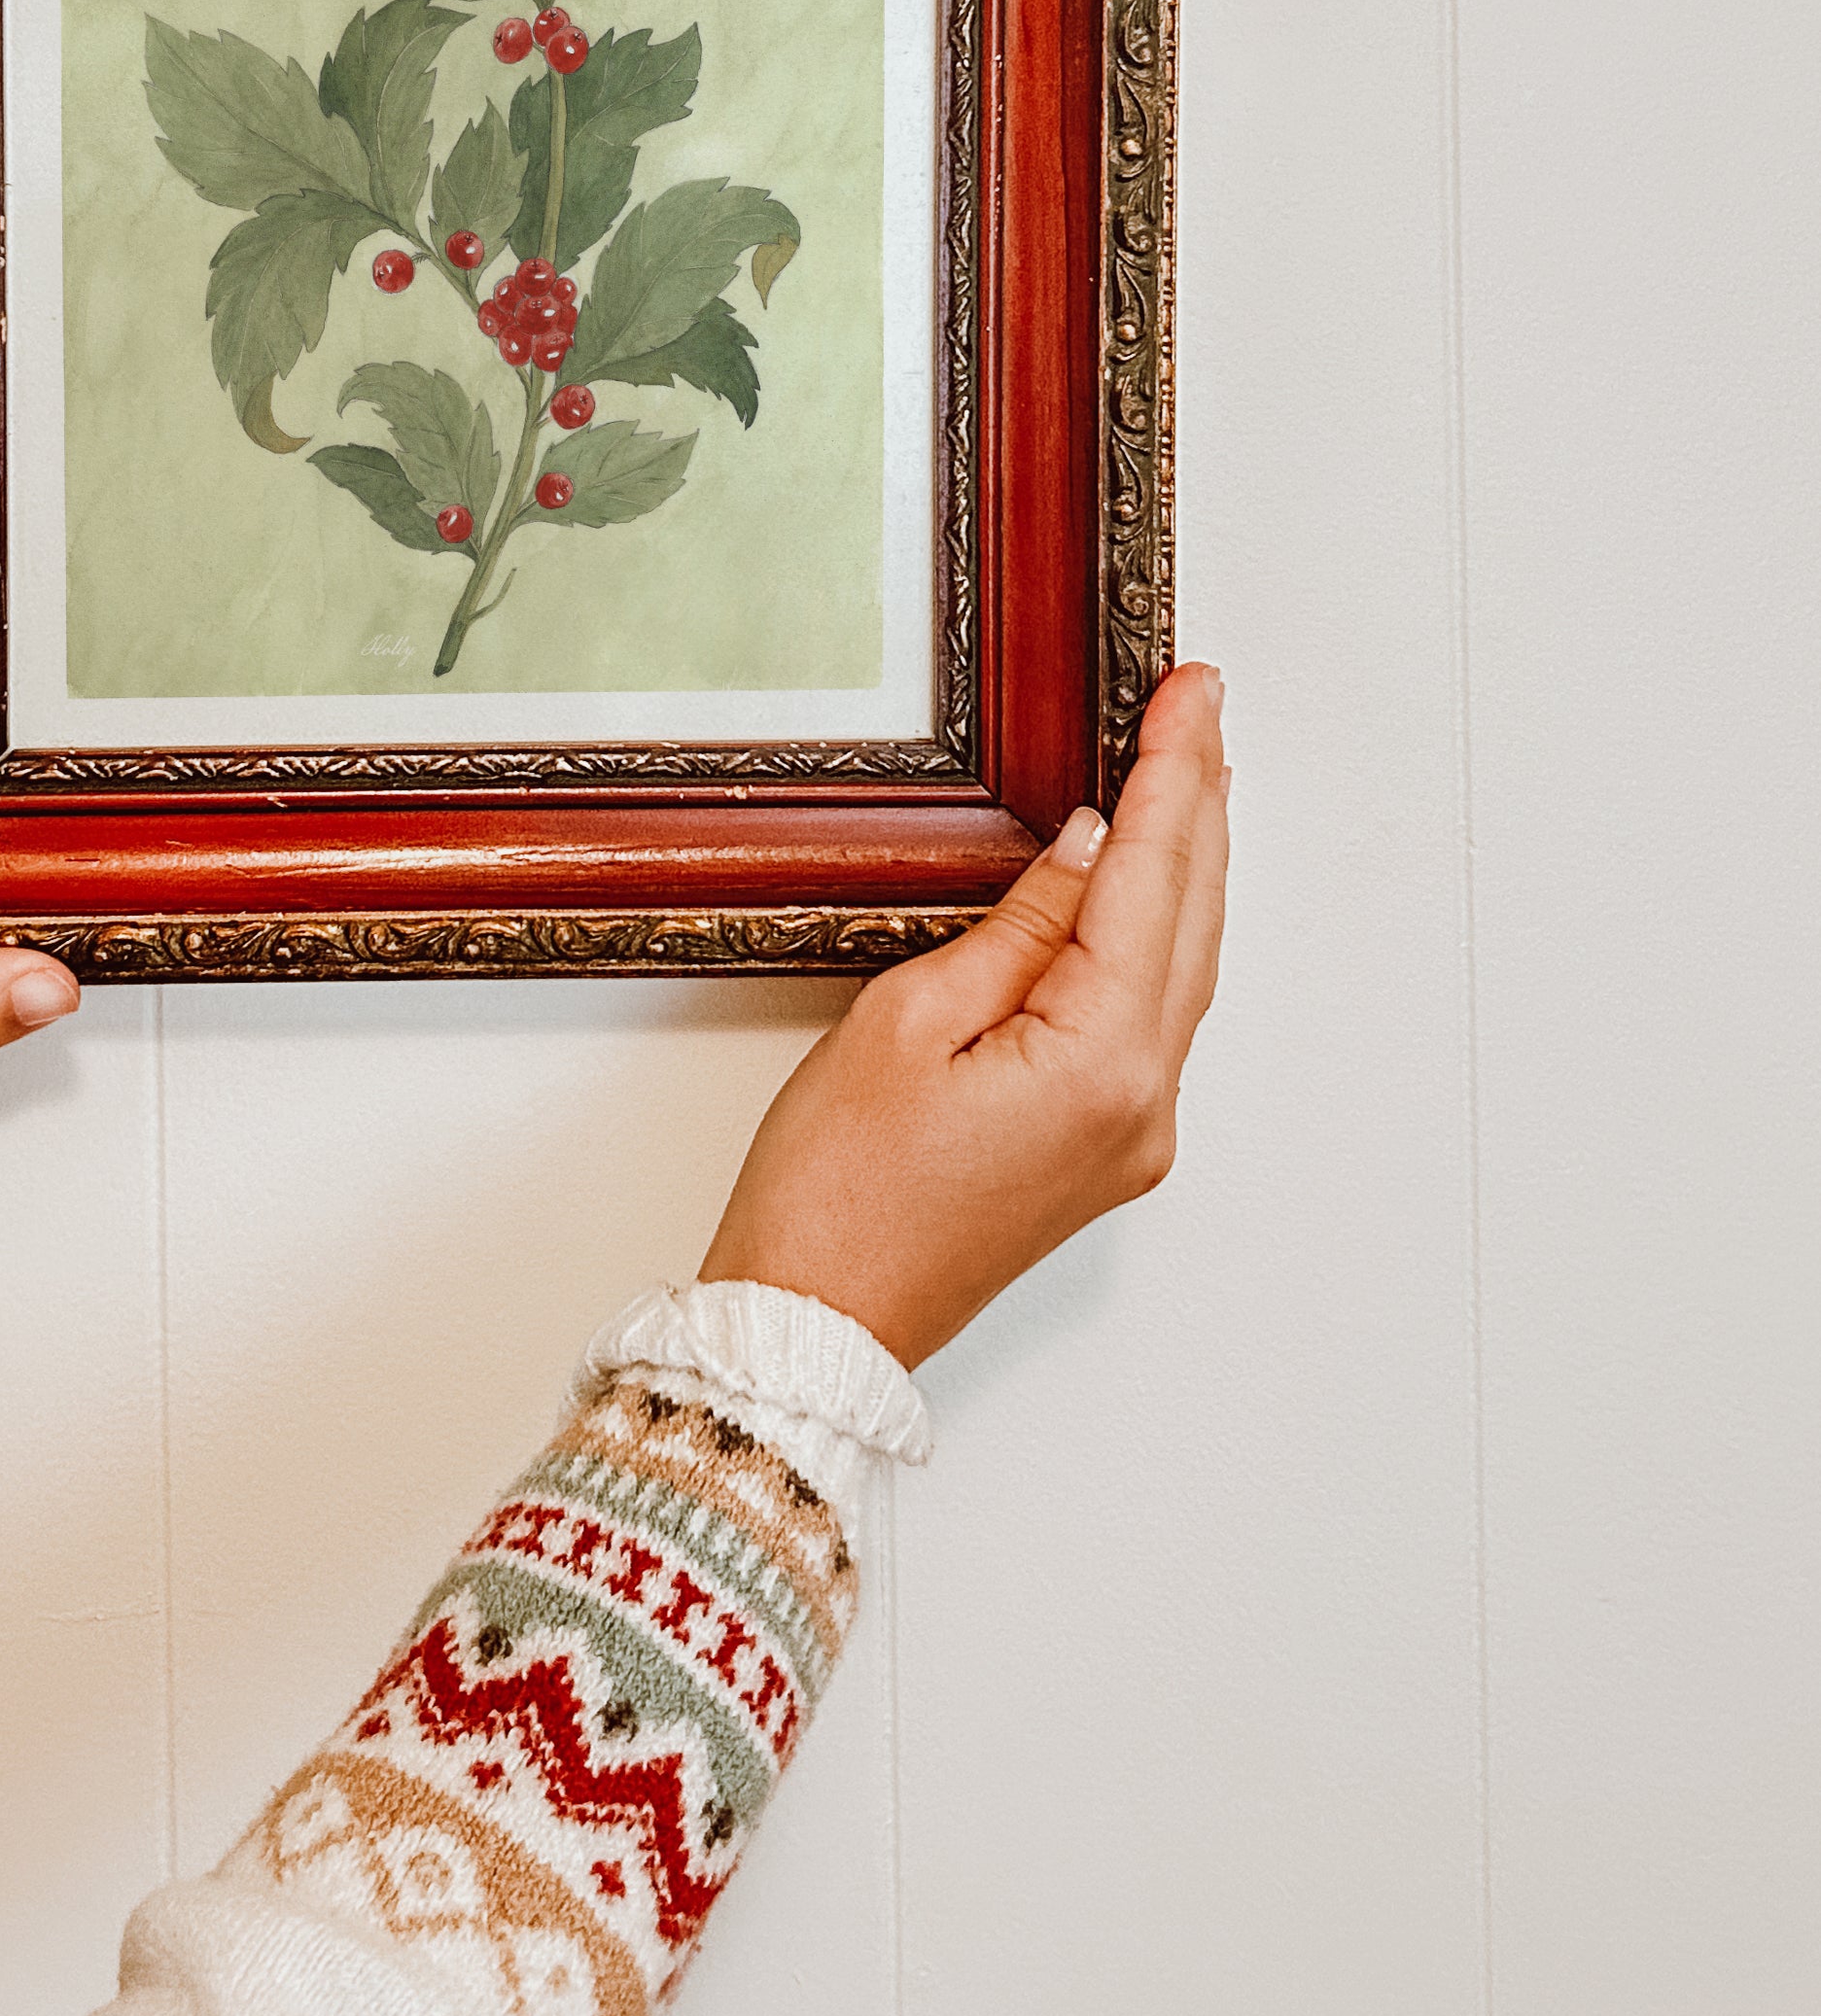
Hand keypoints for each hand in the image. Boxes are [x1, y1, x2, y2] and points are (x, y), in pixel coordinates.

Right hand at [699, 663, 1228, 1367]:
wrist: (816, 1323)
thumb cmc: (835, 1190)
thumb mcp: (907, 1018)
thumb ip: (1019, 926)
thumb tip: (1088, 849)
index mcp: (1101, 1063)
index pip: (1152, 879)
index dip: (1171, 774)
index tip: (1189, 692)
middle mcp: (1144, 1103)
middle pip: (1191, 920)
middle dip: (1198, 803)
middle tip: (1200, 703)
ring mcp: (1134, 1135)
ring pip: (1182, 967)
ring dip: (1187, 865)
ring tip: (1189, 771)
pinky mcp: (1105, 1151)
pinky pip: (1153, 1014)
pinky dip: (1158, 933)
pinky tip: (1147, 887)